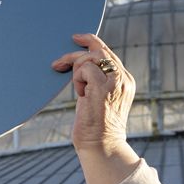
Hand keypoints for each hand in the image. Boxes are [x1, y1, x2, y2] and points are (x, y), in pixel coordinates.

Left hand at [51, 33, 135, 153]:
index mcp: (125, 80)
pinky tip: (81, 95)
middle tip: (58, 64)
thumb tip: (80, 66)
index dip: (91, 42)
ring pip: (90, 57)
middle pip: (99, 50)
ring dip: (77, 73)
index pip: (108, 53)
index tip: (76, 38)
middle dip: (75, 54)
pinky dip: (77, 80)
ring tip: (80, 93)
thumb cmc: (95, 126)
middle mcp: (123, 78)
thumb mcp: (97, 98)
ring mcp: (114, 82)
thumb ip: (95, 81)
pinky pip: (84, 68)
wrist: (101, 145)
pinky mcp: (102, 87)